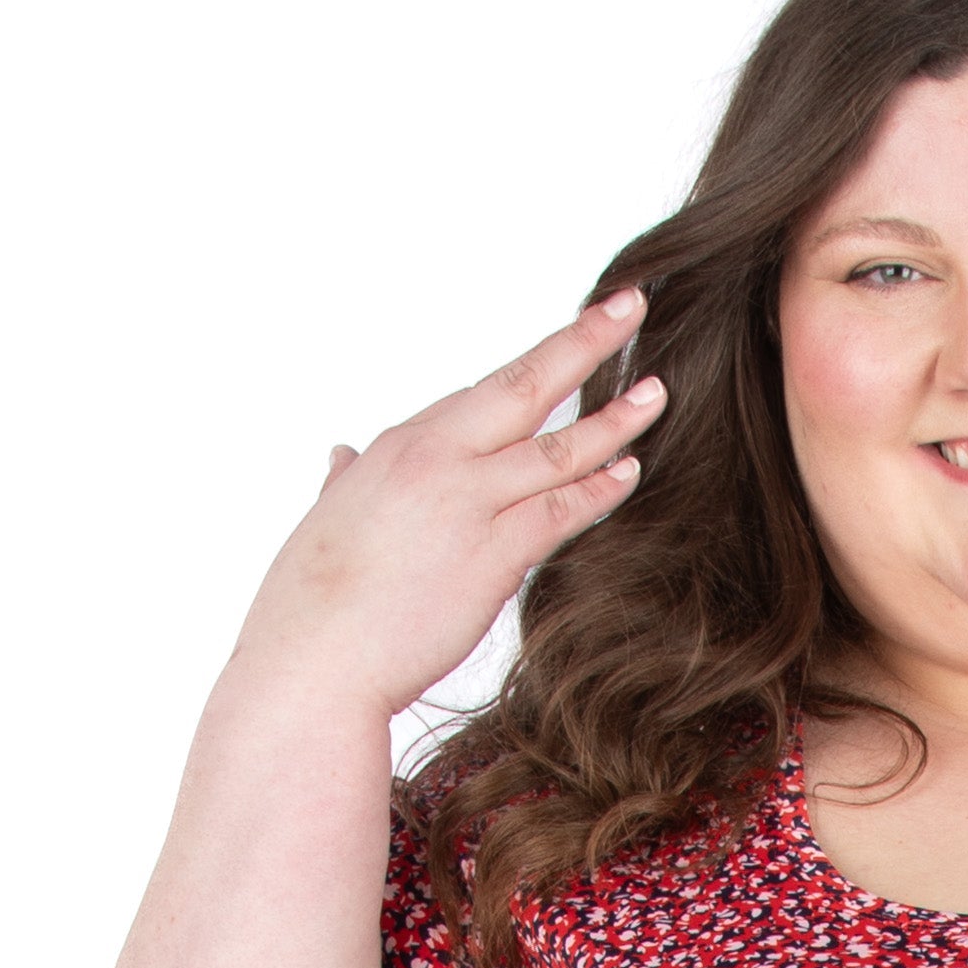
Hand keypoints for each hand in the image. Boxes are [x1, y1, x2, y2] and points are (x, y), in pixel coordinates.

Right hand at [232, 291, 665, 716]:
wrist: (312, 661)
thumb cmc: (311, 602)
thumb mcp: (326, 521)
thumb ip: (346, 482)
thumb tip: (342, 459)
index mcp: (398, 446)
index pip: (483, 392)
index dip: (535, 363)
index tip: (573, 334)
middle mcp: (436, 459)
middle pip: (525, 385)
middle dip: (584, 341)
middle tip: (630, 306)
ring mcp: (466, 503)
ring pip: (556, 448)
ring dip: (614, 420)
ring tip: (656, 394)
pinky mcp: (492, 556)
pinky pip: (560, 512)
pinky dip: (599, 490)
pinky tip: (629, 473)